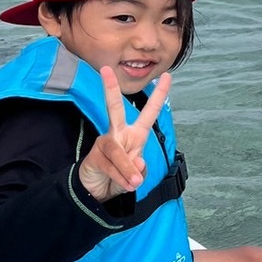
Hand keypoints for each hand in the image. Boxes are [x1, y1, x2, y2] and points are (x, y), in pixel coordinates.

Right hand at [78, 66, 171, 202]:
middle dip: (110, 89)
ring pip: (118, 151)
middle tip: (105, 70)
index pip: (149, 112)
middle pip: (114, 108)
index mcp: (135, 134)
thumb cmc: (121, 176)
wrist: (99, 192)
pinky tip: (126, 185)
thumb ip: (140, 169)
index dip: (159, 95)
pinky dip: (121, 178)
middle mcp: (119, 133)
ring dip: (128, 169)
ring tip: (134, 183)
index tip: (167, 75)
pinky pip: (111, 166)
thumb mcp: (137, 174)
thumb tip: (138, 163)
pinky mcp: (94, 157)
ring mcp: (105, 143)